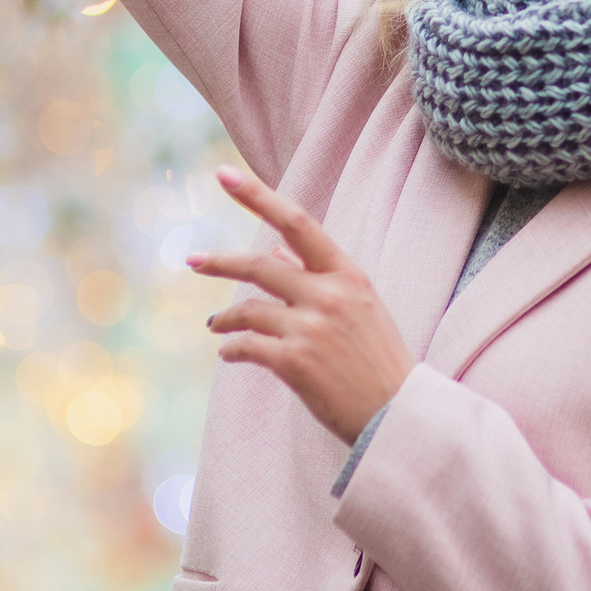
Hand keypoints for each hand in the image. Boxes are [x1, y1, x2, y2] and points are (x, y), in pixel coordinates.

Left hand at [191, 166, 414, 445]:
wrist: (398, 416)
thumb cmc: (378, 361)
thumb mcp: (360, 308)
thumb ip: (320, 277)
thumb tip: (277, 250)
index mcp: (348, 275)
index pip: (296, 222)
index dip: (257, 195)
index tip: (224, 174)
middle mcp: (329, 295)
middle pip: (260, 264)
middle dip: (221, 261)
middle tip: (192, 259)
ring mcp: (311, 328)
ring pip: (248, 308)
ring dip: (225, 317)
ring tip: (215, 325)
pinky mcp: (295, 362)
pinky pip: (246, 346)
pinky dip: (232, 348)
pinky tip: (229, 352)